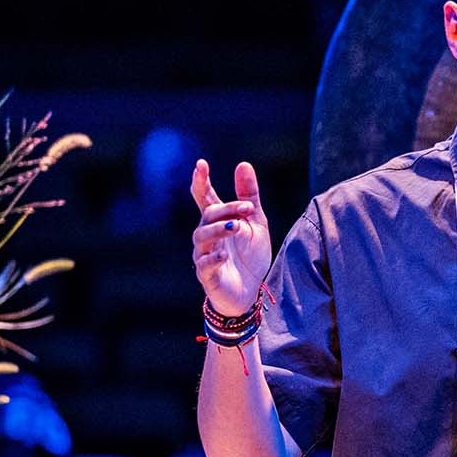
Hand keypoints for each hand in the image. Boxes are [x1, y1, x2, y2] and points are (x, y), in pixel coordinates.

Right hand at [189, 159, 272, 314]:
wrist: (251, 292)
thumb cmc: (250, 256)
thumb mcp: (256, 223)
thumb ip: (249, 196)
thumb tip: (243, 164)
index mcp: (218, 221)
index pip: (205, 197)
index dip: (201, 181)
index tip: (201, 164)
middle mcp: (208, 236)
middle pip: (208, 215)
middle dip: (227, 209)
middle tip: (247, 208)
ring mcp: (205, 255)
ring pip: (202, 237)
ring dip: (219, 229)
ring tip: (236, 227)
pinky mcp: (208, 276)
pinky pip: (204, 264)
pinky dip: (214, 257)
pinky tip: (225, 254)